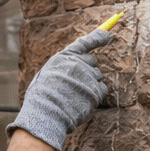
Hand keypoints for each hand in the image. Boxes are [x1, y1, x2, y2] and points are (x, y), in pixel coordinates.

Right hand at [7, 27, 111, 150]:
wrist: (46, 115)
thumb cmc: (41, 98)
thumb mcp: (45, 75)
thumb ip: (62, 66)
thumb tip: (78, 62)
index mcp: (64, 57)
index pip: (85, 43)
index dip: (98, 37)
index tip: (108, 35)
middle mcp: (78, 63)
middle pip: (92, 62)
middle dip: (87, 71)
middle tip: (74, 85)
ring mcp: (88, 76)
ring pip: (98, 76)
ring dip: (90, 85)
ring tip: (74, 96)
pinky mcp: (96, 90)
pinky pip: (102, 90)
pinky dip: (95, 96)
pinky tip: (82, 102)